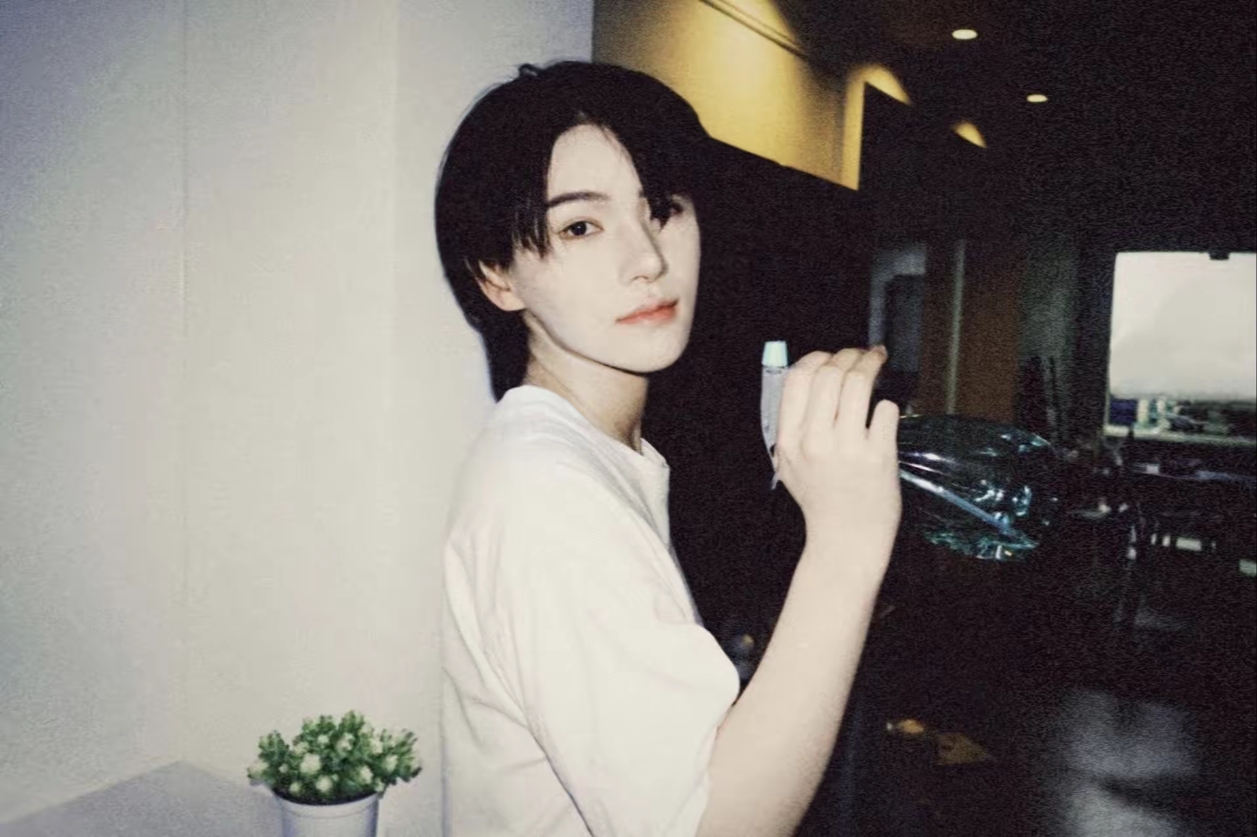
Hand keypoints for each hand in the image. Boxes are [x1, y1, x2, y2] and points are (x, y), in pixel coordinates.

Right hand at [772, 347, 901, 566]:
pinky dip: (888, 405)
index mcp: (790, 440)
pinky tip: (884, 413)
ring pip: (859, 384)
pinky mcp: (878, 456)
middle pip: (830, 375)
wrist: (846, 539)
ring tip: (877, 362)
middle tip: (861, 355)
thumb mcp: (790, 463)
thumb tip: (814, 374)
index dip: (817, 358)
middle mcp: (815, 441)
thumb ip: (796, 423)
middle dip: (849, 355)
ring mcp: (848, 448)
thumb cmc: (822, 500)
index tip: (831, 356)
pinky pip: (886, 410)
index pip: (797, 380)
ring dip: (871, 365)